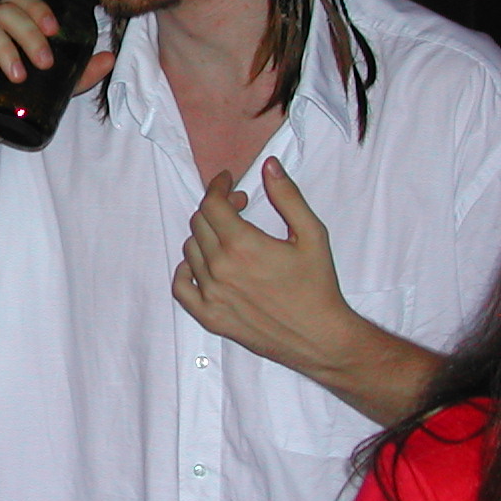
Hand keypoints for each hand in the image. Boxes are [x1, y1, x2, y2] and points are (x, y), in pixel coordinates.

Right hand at [0, 0, 112, 166]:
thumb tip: (107, 58)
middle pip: (0, 9)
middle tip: (44, 61)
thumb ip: (72, 77)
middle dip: (27, 31)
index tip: (54, 30)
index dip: (35, 8)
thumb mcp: (42, 94)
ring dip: (3, 47)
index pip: (15, 0)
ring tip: (18, 77)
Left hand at [172, 158, 359, 370]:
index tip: (228, 181)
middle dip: (216, 207)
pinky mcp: (210, 317)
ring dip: (205, 235)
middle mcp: (221, 268)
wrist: (320, 337)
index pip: (211, 204)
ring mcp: (211, 295)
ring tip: (229, 236)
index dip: (218, 187)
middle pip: (199, 223)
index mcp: (243, 245)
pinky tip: (202, 264)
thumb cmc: (318, 285)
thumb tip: (269, 164)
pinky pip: (181, 286)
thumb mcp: (312, 234)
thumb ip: (287, 196)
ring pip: (190, 250)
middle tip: (238, 207)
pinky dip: (186, 269)